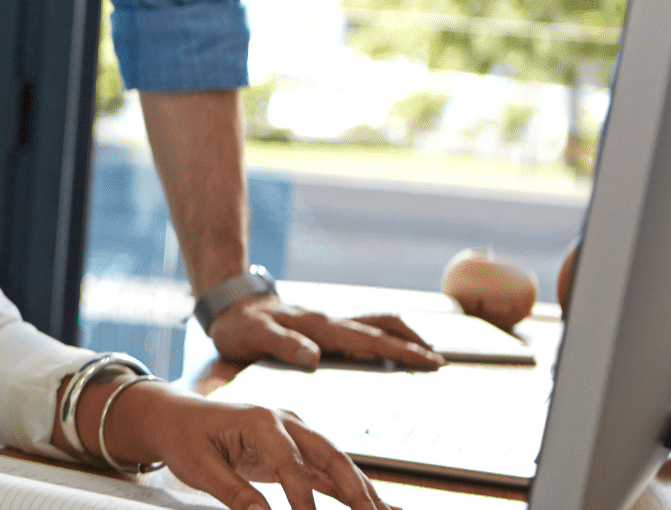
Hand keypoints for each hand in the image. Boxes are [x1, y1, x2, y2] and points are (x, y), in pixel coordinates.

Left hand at [103, 382, 396, 509]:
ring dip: (364, 492)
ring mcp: (295, 434)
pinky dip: (354, 491)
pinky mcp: (297, 450)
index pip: (290, 463)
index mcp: (259, 420)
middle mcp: (285, 422)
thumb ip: (233, 492)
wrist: (176, 416)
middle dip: (357, 489)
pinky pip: (330, 473)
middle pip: (330, 456)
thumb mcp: (199, 466)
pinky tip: (378, 507)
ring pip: (339, 464)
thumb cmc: (184, 437)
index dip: (302, 497)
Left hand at [211, 295, 442, 369]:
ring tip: (427, 355)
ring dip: (403, 337)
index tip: (432, 361)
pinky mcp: (325, 328)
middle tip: (442, 363)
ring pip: (376, 324)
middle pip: (383, 326)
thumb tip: (313, 357)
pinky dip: (385, 339)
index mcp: (320, 328)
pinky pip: (363, 330)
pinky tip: (392, 355)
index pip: (370, 339)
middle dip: (414, 343)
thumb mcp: (253, 337)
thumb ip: (282, 344)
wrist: (228, 306)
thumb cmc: (239, 326)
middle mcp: (331, 323)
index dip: (402, 351)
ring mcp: (329, 324)